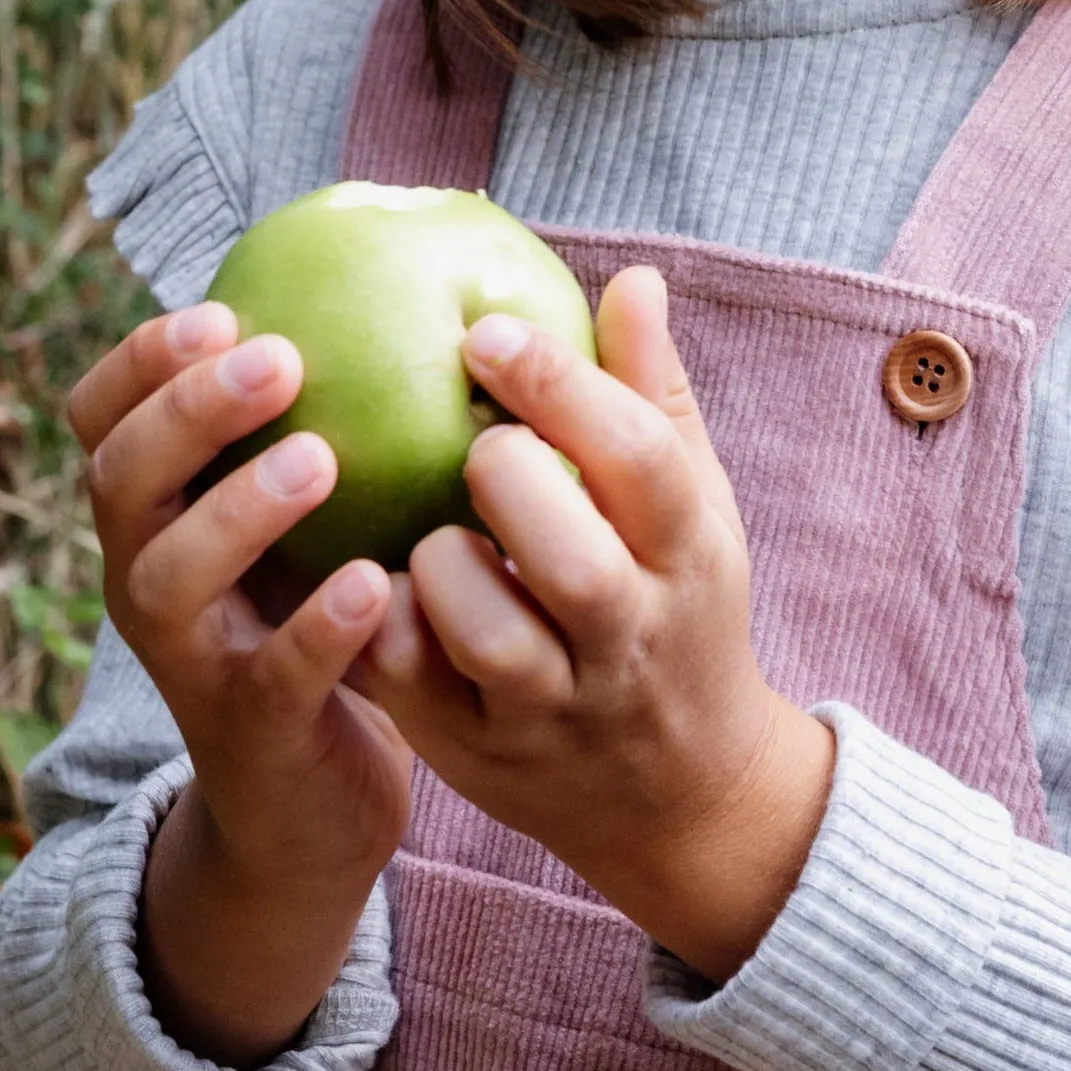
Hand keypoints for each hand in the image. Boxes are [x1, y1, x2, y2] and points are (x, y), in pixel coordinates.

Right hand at [69, 305, 412, 1060]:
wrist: (308, 808)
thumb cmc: (318, 616)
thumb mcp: (307, 518)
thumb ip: (324, 418)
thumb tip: (417, 274)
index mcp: (159, 513)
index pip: (101, 421)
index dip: (138, 362)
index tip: (217, 307)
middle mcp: (151, 580)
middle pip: (120, 483)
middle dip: (185, 413)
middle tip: (278, 359)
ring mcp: (193, 662)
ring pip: (166, 580)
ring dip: (238, 510)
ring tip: (319, 460)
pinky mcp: (254, 735)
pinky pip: (271, 678)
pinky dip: (315, 628)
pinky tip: (373, 581)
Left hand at [351, 266, 833, 981]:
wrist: (684, 793)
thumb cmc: (677, 606)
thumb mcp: (692, 505)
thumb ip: (652, 393)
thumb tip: (632, 277)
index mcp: (688, 554)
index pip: (640, 458)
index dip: (562, 385)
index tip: (488, 332)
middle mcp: (629, 636)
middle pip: (575, 562)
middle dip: (507, 480)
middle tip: (469, 439)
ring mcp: (555, 707)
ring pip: (492, 640)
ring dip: (445, 568)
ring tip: (434, 532)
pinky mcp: (483, 757)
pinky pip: (417, 693)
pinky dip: (387, 632)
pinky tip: (378, 584)